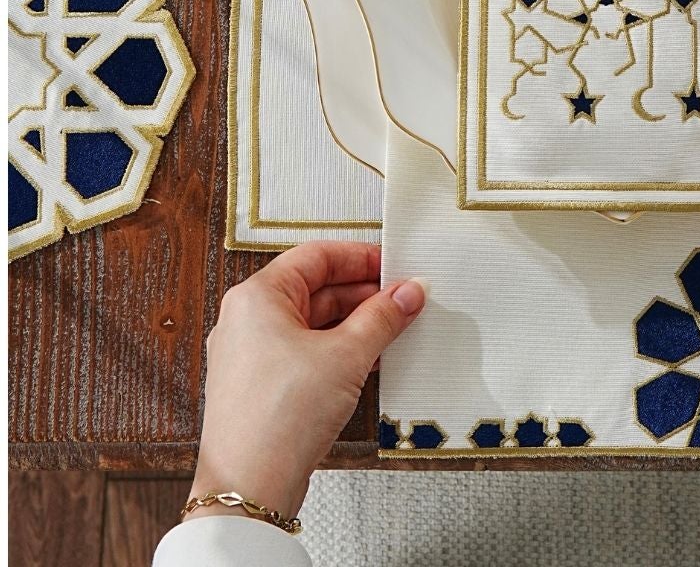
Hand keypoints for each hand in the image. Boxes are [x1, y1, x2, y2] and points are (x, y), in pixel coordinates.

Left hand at [185, 243, 423, 523]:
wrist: (249, 488)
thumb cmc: (277, 421)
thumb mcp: (346, 357)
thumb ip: (383, 317)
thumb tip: (408, 292)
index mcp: (257, 296)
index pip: (317, 257)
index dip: (361, 258)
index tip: (394, 267)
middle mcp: (247, 319)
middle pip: (315, 289)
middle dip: (363, 295)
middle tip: (403, 302)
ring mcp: (250, 355)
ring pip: (312, 323)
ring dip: (353, 325)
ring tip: (392, 332)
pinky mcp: (259, 386)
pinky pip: (304, 352)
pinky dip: (336, 351)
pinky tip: (367, 361)